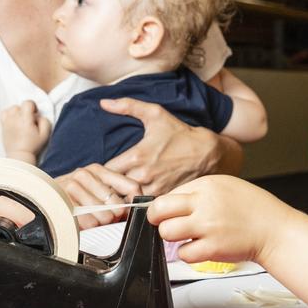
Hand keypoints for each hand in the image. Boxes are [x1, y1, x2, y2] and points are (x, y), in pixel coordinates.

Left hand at [0, 100, 49, 158]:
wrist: (19, 156)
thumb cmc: (33, 146)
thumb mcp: (45, 134)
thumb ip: (45, 121)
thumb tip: (39, 116)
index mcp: (25, 119)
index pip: (27, 103)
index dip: (33, 106)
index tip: (35, 113)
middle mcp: (14, 118)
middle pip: (19, 106)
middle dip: (25, 110)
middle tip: (29, 120)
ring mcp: (7, 122)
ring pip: (11, 109)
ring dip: (17, 112)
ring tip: (21, 120)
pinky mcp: (3, 126)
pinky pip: (3, 114)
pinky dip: (8, 114)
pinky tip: (13, 120)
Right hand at [59, 163, 142, 228]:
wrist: (39, 194)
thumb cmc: (70, 194)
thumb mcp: (93, 187)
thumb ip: (116, 191)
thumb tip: (137, 203)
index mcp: (97, 170)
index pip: (131, 187)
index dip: (135, 203)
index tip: (130, 212)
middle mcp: (85, 175)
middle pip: (118, 206)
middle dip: (114, 217)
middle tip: (105, 218)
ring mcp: (72, 187)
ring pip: (104, 216)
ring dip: (100, 223)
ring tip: (91, 219)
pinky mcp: (63, 202)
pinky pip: (88, 222)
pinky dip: (88, 227)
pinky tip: (82, 222)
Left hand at [101, 97, 219, 194]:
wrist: (207, 153)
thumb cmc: (179, 133)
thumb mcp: (155, 114)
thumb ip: (127, 106)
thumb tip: (104, 102)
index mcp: (136, 157)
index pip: (105, 171)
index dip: (100, 171)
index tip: (100, 169)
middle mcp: (143, 176)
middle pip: (113, 188)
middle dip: (108, 185)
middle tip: (106, 180)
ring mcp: (154, 190)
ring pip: (126, 200)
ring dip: (121, 195)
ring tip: (118, 189)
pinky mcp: (163, 199)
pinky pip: (142, 205)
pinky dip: (136, 201)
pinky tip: (134, 194)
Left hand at [146, 175, 293, 264]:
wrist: (276, 230)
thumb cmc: (254, 210)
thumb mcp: (226, 186)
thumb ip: (199, 192)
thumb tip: (174, 202)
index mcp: (207, 185)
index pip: (169, 194)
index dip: (166, 206)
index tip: (168, 213)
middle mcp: (205, 203)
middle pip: (159, 210)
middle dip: (157, 219)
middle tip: (165, 224)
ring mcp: (208, 226)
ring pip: (167, 232)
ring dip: (172, 237)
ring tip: (187, 236)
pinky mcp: (212, 248)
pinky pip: (183, 254)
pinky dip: (189, 253)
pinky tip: (200, 247)